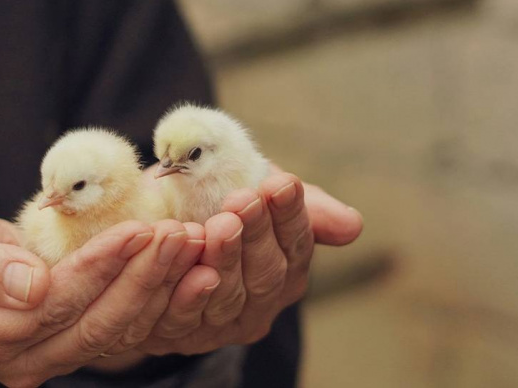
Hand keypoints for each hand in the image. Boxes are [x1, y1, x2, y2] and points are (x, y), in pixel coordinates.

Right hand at [0, 197, 192, 386]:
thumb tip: (31, 288)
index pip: (54, 303)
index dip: (99, 267)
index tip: (140, 229)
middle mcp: (16, 360)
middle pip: (92, 324)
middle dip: (142, 278)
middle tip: (181, 235)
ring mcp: (44, 360)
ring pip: (113, 331)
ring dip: (158, 288)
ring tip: (191, 245)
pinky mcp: (67, 348)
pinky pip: (118, 328)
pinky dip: (154, 297)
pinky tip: (184, 267)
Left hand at [137, 167, 361, 354]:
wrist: (164, 225)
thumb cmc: (221, 203)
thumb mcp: (262, 194)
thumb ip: (306, 208)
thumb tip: (353, 226)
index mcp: (289, 267)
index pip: (297, 243)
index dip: (289, 214)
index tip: (279, 182)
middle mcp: (264, 303)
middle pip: (267, 273)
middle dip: (257, 235)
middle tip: (245, 200)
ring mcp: (227, 323)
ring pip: (231, 296)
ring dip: (226, 260)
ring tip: (218, 225)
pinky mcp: (187, 335)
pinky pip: (188, 320)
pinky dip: (187, 292)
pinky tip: (185, 258)